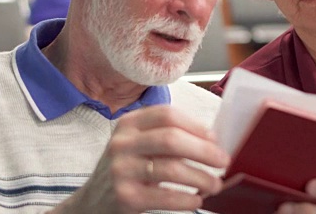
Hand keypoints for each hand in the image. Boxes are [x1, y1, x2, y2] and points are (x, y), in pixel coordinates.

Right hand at [49, 105, 229, 213]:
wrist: (92, 202)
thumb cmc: (127, 169)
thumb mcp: (138, 144)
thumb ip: (167, 137)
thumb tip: (212, 141)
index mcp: (129, 124)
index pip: (167, 115)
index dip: (196, 126)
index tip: (215, 139)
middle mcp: (122, 143)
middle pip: (172, 139)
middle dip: (204, 151)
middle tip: (223, 161)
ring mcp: (121, 170)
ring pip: (171, 169)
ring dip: (201, 178)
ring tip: (215, 184)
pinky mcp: (124, 197)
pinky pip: (165, 197)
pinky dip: (186, 199)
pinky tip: (196, 199)